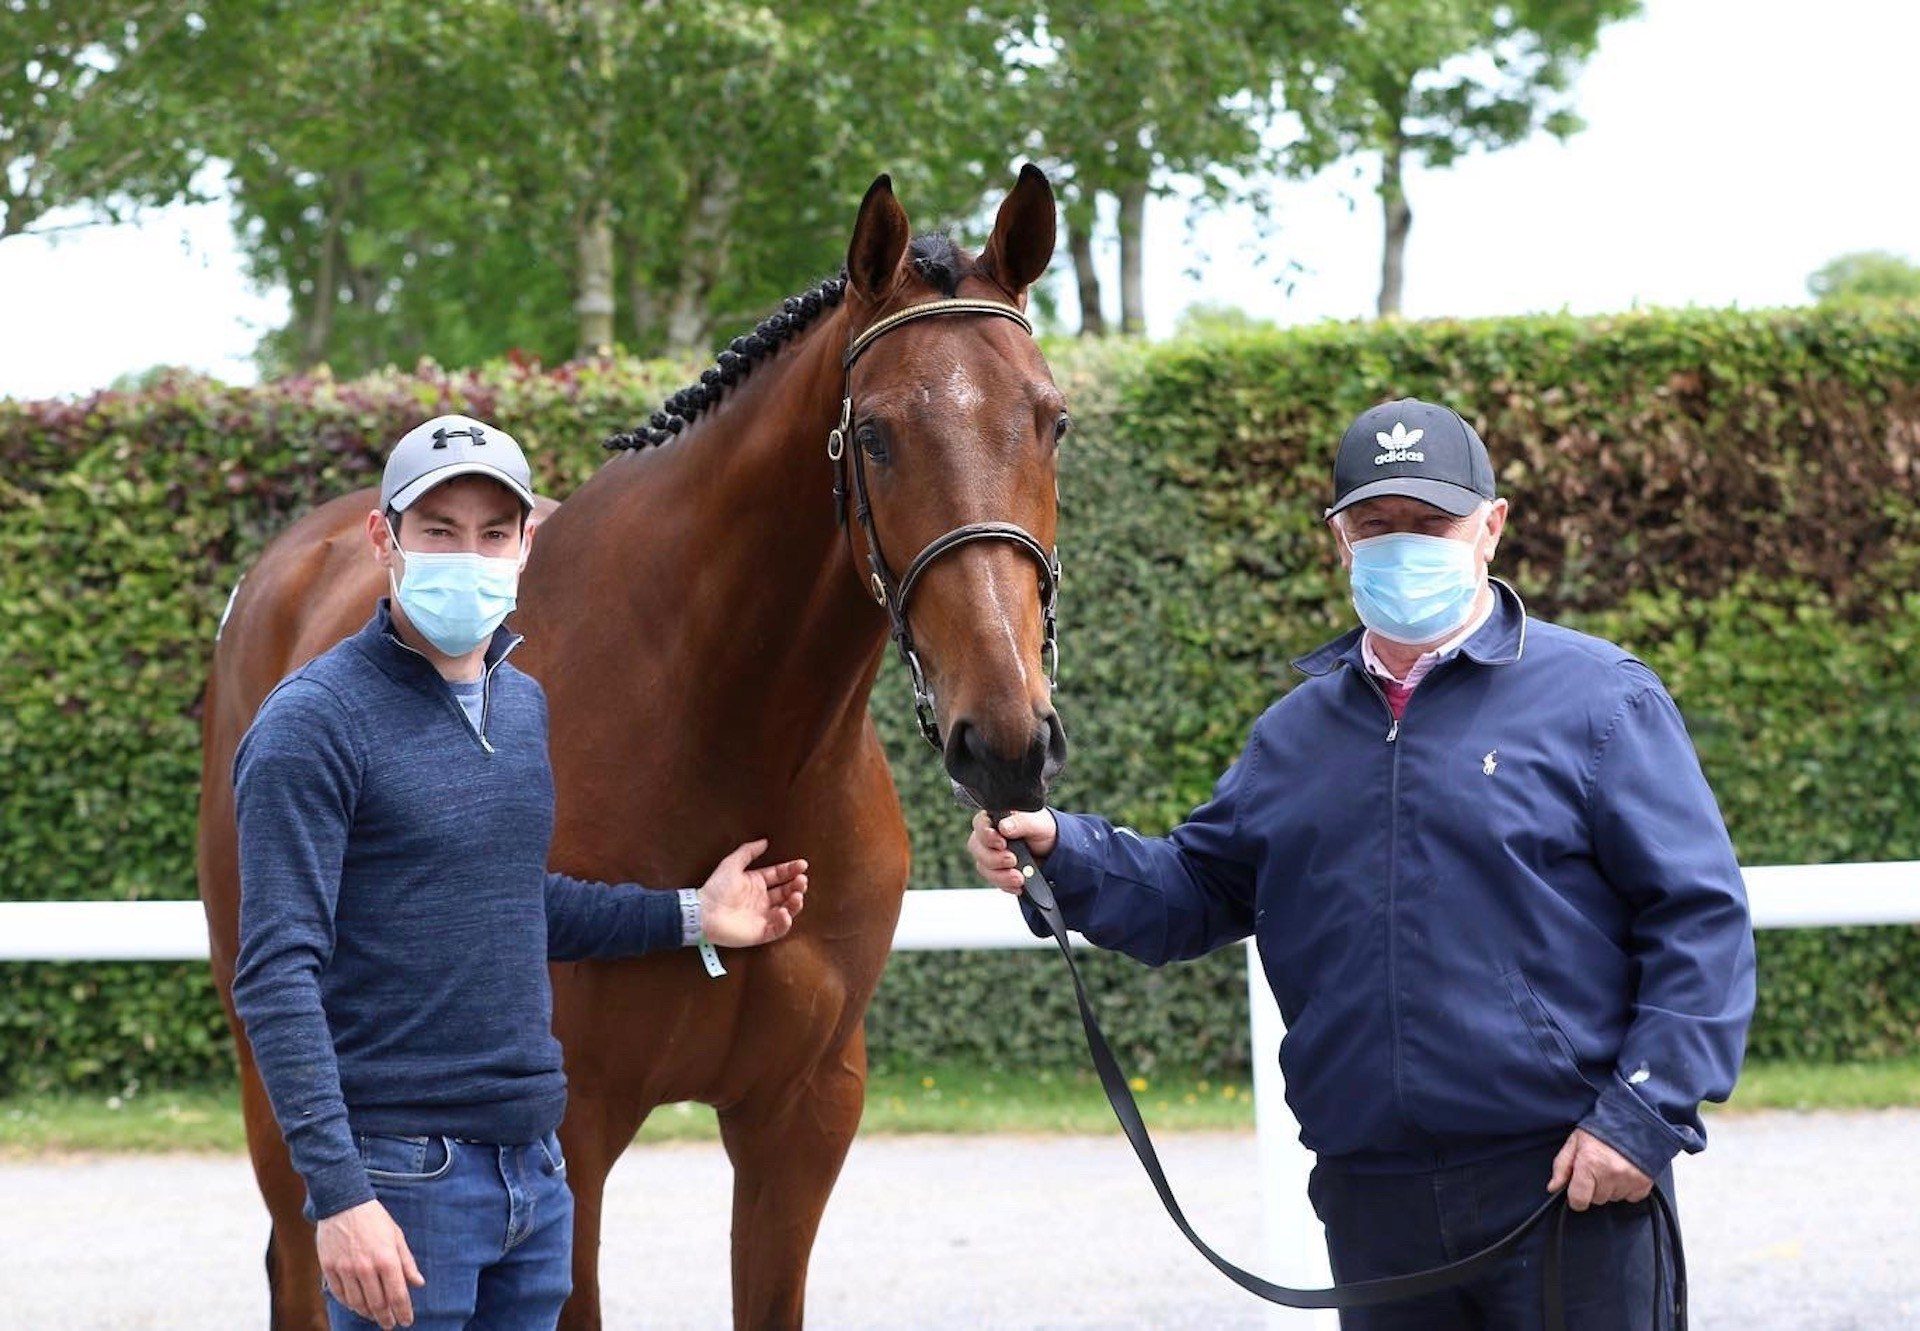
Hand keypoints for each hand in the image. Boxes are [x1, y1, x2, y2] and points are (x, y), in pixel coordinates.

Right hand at [316, 1198, 424, 1327]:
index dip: (403, 1312)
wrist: (343, 1203)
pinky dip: (350, 1304)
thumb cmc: (374, 1218)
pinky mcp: (329, 1268)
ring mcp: (345, 1269)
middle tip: (390, 1324)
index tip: (406, 1321)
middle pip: (377, 1304)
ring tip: (375, 1317)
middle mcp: (366, 1268)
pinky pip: (340, 1295)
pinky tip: (357, 1306)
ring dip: (368, 1314)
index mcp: (386, 1258)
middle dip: (386, 1318)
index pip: (397, 1295)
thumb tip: (418, 1283)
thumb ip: (407, 1262)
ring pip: (358, 1303)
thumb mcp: (396, 1236)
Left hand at [697, 839, 807, 946]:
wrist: (704, 912)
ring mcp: (762, 917)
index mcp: (756, 883)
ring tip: (796, 895)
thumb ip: (748, 852)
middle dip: (797, 886)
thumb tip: (764, 841)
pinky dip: (785, 922)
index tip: (802, 865)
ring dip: (795, 903)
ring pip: (787, 910)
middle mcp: (762, 900)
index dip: (791, 870)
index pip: (779, 875)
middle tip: (802, 881)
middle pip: (786, 892)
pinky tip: (784, 912)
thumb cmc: (716, 888)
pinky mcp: (761, 933)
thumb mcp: (732, 864)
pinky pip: (778, 929)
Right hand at [968, 808, 1058, 893]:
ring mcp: (990, 855)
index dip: (987, 835)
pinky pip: (993, 880)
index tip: (1002, 843)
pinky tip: (1019, 884)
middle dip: (994, 858)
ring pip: (983, 867)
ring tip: (1019, 877)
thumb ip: (1021, 822)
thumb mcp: (1036, 823)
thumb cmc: (1041, 830)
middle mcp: (988, 836)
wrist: (1050, 850)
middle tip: (1012, 860)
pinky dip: (1006, 884)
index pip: (979, 824)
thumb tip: (1004, 827)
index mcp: (994, 818)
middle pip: (977, 848)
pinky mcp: (996, 871)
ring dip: (1001, 875)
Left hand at [1548, 1127, 1652, 1211]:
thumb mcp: (1575, 1141)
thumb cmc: (1601, 1128)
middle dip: (1594, 1187)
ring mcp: (1629, 1179)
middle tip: (1598, 1168)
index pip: (1579, 1200)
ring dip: (1611, 1188)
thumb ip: (1561, 1166)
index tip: (1578, 1190)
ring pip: (1613, 1198)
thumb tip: (1554, 1187)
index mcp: (1589, 1163)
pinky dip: (1628, 1189)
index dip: (1576, 1197)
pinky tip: (1625, 1173)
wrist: (1632, 1119)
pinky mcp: (1644, 1182)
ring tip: (1612, 1167)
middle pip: (1597, 1199)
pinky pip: (1632, 1198)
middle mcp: (1610, 1173)